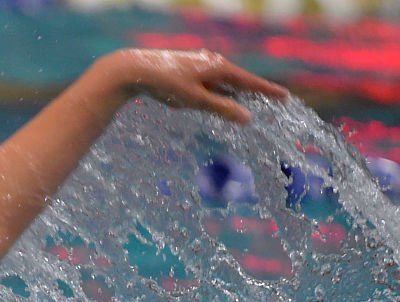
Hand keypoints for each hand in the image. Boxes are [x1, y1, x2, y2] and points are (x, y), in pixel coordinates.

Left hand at [101, 48, 288, 124]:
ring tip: (248, 100)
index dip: (268, 91)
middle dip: (254, 91)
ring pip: (223, 80)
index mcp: (219, 68)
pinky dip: (218, 90)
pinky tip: (215, 96)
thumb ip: (222, 109)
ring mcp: (200, 63)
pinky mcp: (188, 67)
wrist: (137, 69)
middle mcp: (212, 62)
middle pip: (239, 80)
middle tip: (273, 99)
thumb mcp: (196, 100)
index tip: (286, 98)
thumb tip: (248, 118)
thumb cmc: (167, 85)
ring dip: (234, 92)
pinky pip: (210, 81)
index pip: (250, 82)